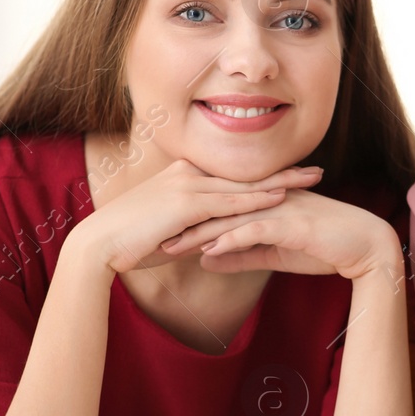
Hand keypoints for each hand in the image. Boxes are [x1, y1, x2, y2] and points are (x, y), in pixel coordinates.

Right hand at [68, 159, 324, 274]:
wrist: (98, 245)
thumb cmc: (129, 242)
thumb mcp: (170, 231)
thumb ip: (194, 229)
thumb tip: (212, 238)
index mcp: (183, 177)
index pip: (233, 175)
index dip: (265, 175)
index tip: (293, 175)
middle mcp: (188, 174)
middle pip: (245, 174)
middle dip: (283, 172)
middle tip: (316, 170)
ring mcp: (187, 186)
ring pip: (244, 184)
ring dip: (280, 182)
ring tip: (311, 180)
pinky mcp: (185, 202)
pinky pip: (229, 201)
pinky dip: (257, 200)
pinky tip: (281, 199)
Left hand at [158, 186, 400, 281]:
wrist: (366, 246)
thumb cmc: (325, 247)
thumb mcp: (275, 254)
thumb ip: (241, 254)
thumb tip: (206, 258)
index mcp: (262, 202)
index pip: (217, 209)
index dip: (187, 221)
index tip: (158, 234)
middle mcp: (267, 199)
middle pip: (216, 209)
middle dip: (183, 224)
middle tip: (151, 237)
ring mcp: (279, 208)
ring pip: (230, 218)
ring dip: (199, 232)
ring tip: (170, 246)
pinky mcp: (292, 222)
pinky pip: (255, 230)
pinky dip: (231, 239)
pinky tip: (209, 250)